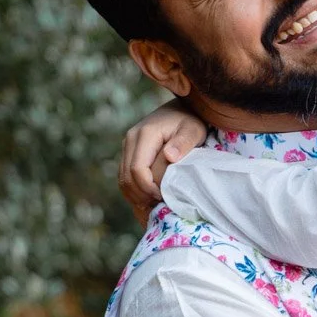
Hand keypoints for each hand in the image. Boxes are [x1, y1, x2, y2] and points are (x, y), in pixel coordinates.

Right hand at [119, 101, 207, 226]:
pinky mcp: (129, 153)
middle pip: (126, 178)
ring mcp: (127, 146)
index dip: (148, 188)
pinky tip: (149, 200)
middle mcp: (130, 140)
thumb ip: (183, 143)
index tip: (164, 197)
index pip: (137, 170)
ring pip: (123, 180)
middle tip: (159, 207)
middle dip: (141, 196)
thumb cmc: (191, 121)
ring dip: (136, 197)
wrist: (181, 109)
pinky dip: (134, 192)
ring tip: (154, 206)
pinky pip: (125, 177)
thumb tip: (169, 156)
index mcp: (145, 134)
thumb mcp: (193, 130)